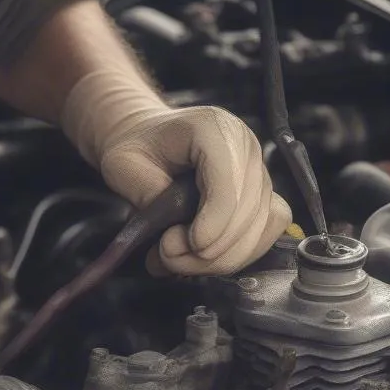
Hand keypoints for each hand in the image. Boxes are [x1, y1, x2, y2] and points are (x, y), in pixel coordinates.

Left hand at [99, 106, 291, 276]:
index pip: (229, 181)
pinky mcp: (264, 196)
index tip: (191, 245)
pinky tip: (206, 257)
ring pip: (261, 227)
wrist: (149, 139)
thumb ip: (147, 196)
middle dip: (212, 248)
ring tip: (181, 260)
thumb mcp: (123, 165)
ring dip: (223, 257)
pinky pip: (267, 232)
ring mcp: (259, 172)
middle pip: (249, 210)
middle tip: (170, 255)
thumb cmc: (137, 148)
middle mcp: (246, 147)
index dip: (215, 221)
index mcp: (214, 129)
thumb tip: (175, 238)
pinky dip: (238, 253)